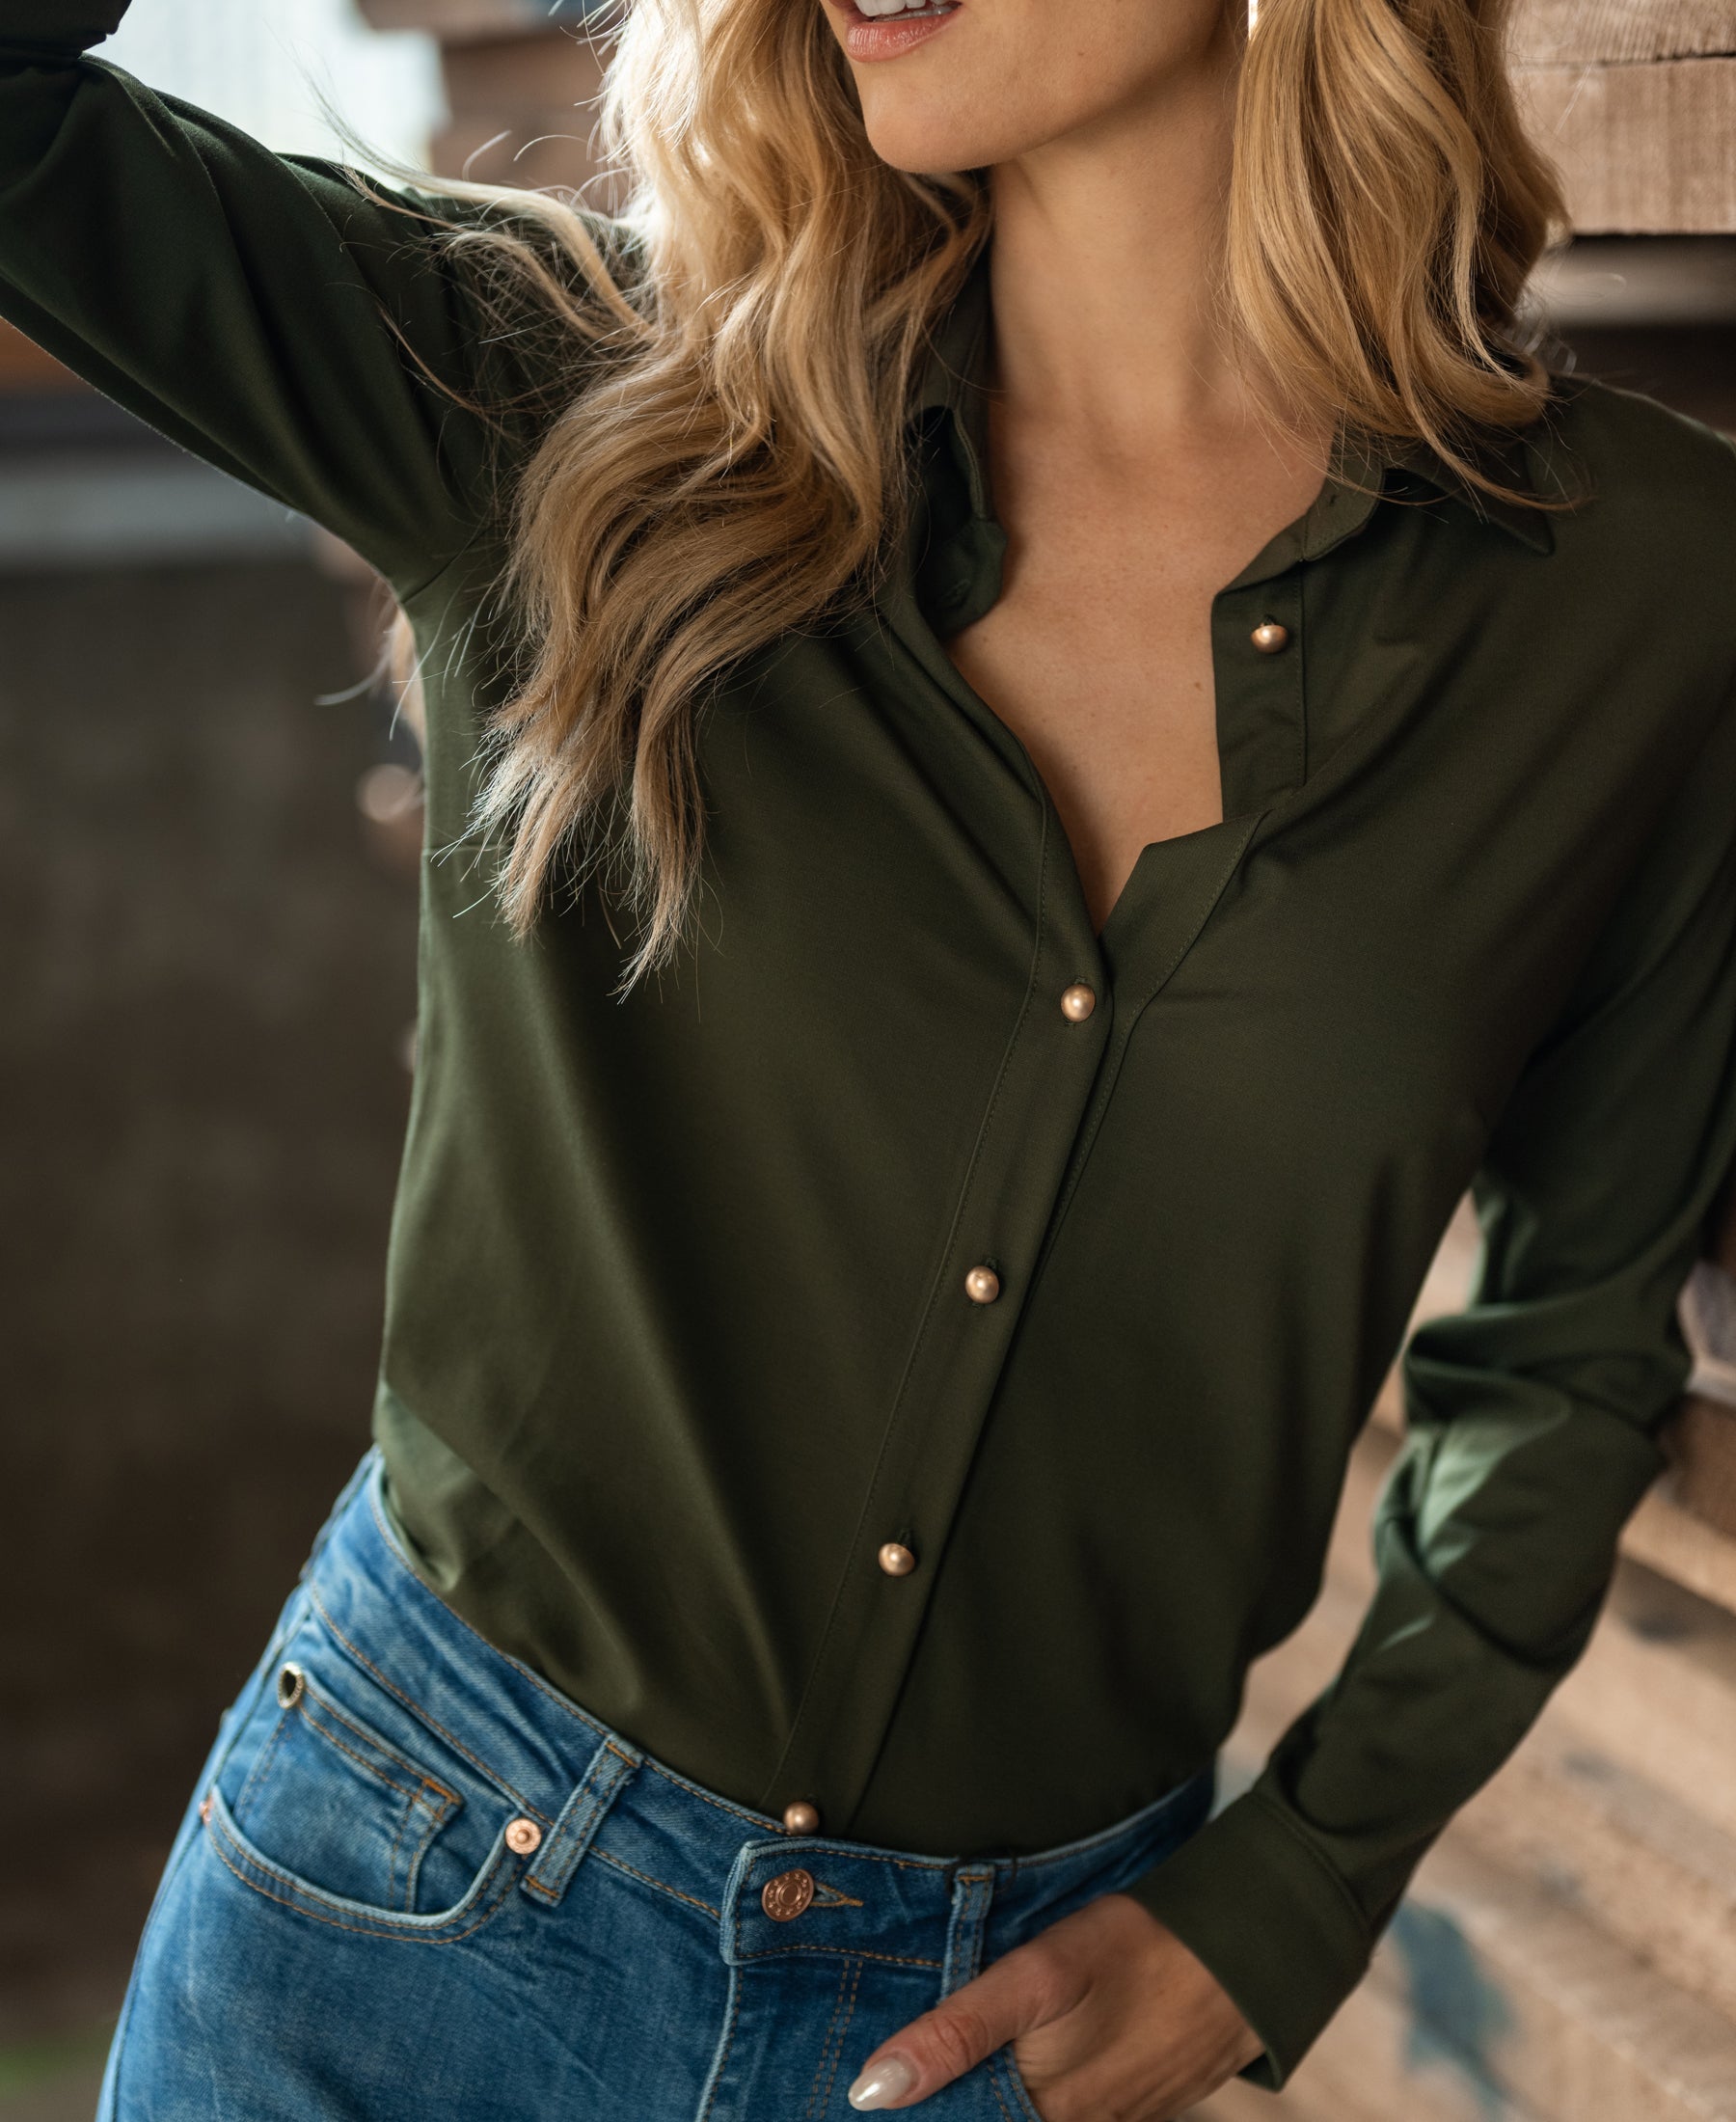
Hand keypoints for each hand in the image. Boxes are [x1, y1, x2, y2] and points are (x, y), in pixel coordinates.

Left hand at [844, 1892, 1264, 2118]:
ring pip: (1028, 2118)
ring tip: (947, 2070)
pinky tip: (1020, 2064)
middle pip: (993, 2118)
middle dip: (948, 2103)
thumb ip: (957, 2035)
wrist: (1245, 1954)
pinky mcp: (1134, 2111)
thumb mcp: (1038, 1978)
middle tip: (900, 2076)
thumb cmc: (1137, 1953)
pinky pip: (1070, 2114)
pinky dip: (1031, 2096)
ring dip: (988, 2096)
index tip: (874, 2092)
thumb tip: (872, 2090)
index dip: (917, 2110)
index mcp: (1046, 2117)